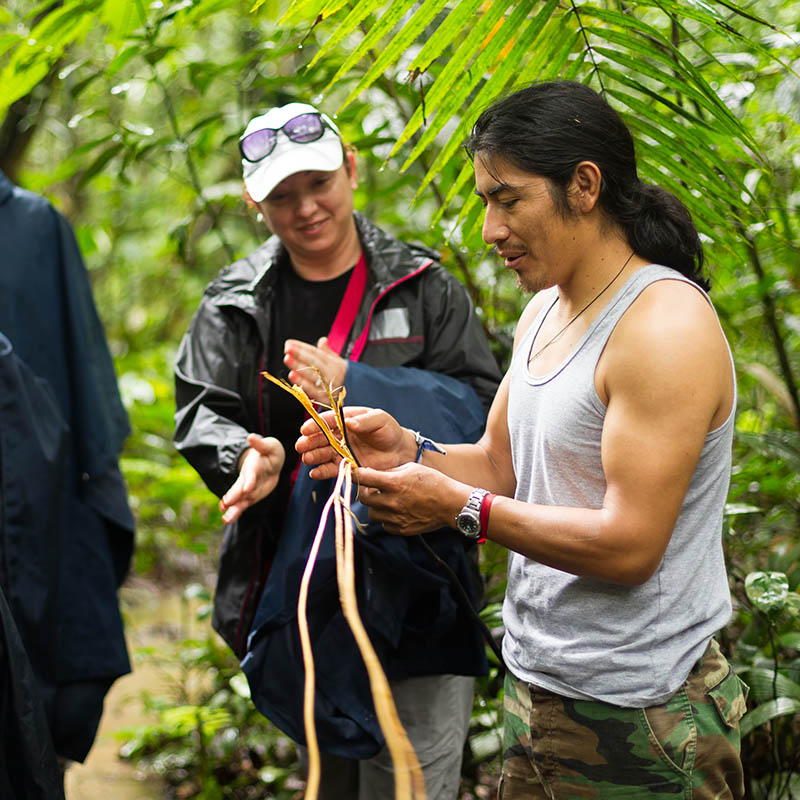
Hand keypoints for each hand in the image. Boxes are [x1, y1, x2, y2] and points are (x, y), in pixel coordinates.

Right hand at [219, 434, 284, 523]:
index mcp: (253, 466)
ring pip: (239, 500)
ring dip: (232, 509)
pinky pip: (242, 506)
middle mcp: (247, 479)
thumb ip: (260, 444)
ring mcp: (247, 489)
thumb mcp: (269, 446)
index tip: (246, 489)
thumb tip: (251, 437)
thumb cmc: (269, 452)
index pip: (251, 474)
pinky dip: (235, 513)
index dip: (249, 481)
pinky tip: (226, 520)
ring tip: (224, 519)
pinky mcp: (249, 496)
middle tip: (226, 503)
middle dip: (234, 496)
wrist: (269, 462)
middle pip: (240, 488)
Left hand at [284, 336, 346, 404]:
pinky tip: (293, 377)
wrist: (361, 397)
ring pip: (313, 375)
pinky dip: (303, 384)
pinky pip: (314, 391)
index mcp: (336, 364)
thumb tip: (322, 340)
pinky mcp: (327, 400)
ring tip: (288, 360)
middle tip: (288, 349)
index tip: (290, 343)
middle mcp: (333, 374)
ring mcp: (330, 387)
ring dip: (299, 368)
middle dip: (300, 355)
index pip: (317, 354)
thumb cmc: (347, 380)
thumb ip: (328, 352)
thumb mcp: (340, 364)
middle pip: (315, 363)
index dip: (303, 348)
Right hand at [296, 406, 413, 479]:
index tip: (305, 430)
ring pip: (322, 453)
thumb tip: (348, 422)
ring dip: (312, 456)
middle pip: (320, 438)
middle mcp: (339, 435)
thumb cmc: (389, 431)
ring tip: (307, 459)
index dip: (315, 425)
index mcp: (345, 420)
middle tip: (301, 446)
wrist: (400, 452)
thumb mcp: (380, 420)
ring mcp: (341, 451)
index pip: (326, 421)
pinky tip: (314, 473)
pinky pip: (330, 469)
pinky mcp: (345, 466)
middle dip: (309, 442)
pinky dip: (321, 471)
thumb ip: (365, 421)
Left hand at [356, 463, 465, 535]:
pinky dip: (386, 518)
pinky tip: (397, 511)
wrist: (451, 504)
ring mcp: (396, 518)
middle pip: (363, 498)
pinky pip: (384, 524)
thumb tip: (374, 473)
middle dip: (366, 491)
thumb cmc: (434, 482)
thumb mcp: (411, 468)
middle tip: (374, 488)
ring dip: (376, 506)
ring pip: (372, 513)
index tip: (351, 473)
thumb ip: (390, 471)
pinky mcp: (401, 529)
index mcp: (394, 483)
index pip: (363, 478)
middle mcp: (392, 502)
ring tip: (388, 501)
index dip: (354, 474)